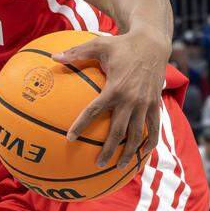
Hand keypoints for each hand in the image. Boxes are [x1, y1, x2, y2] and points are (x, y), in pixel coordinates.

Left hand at [55, 32, 166, 166]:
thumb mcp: (99, 44)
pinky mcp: (155, 105)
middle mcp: (130, 100)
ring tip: (119, 167)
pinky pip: (154, 128)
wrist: (153, 44)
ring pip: (136, 134)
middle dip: (108, 150)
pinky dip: (149, 143)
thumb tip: (54, 57)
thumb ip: (76, 53)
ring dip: (128, 153)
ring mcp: (145, 104)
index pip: (94, 111)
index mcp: (114, 88)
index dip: (81, 125)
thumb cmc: (122, 44)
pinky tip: (142, 154)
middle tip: (98, 164)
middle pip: (117, 132)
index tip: (69, 138)